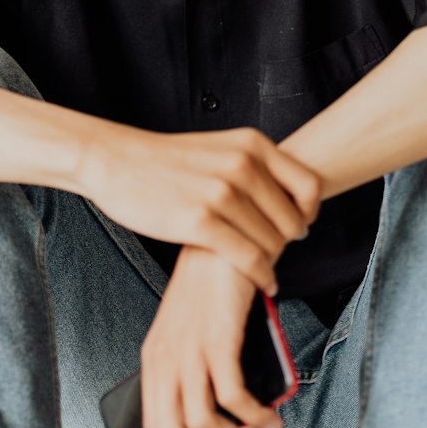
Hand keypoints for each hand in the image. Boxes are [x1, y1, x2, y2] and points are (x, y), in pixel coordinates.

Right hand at [79, 121, 321, 293]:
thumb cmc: (167, 161)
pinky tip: (264, 283)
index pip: (308, 185)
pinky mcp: (201, 221)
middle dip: (288, 243)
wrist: (116, 161)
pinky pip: (250, 258)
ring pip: (272, 242)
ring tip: (268, 271)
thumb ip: (253, 167)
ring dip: (274, 262)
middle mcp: (242, 165)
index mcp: (251, 144)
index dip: (310, 212)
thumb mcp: (219, 148)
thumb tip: (288, 199)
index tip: (300, 227)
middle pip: (292, 219)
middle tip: (278, 254)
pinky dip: (262, 276)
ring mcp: (222, 193)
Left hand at [140, 244, 285, 427]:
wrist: (225, 238)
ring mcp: (189, 348)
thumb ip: (194, 365)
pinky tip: (271, 416)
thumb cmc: (212, 285)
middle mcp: (166, 356)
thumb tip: (220, 413)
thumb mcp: (191, 328)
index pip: (154, 426)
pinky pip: (234, 398)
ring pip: (205, 423)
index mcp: (154, 356)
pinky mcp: (218, 339)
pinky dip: (254, 417)